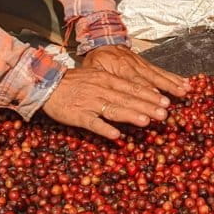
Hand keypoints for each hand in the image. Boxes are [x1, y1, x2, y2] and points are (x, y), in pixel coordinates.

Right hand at [41, 66, 171, 140]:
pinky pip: (93, 123)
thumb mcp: (97, 77)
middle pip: (128, 99)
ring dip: (131, 115)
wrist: (47, 84)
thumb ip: (115, 85)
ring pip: (113, 109)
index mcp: (107, 80)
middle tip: (165, 114)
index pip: (133, 87)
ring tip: (147, 121)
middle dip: (147, 106)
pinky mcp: (78, 115)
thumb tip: (136, 92)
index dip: (150, 95)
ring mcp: (90, 103)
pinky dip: (104, 129)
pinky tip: (116, 136)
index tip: (165, 101)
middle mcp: (101, 90)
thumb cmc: (75, 82)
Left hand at [82, 45, 190, 98]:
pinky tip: (184, 82)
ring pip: (158, 73)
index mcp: (119, 67)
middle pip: (151, 78)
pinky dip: (173, 77)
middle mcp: (133, 64)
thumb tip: (107, 93)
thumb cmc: (96, 59)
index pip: (135, 82)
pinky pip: (160, 70)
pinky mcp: (146, 63)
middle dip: (166, 87)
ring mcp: (141, 63)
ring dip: (173, 82)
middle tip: (179, 95)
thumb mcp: (92, 69)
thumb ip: (100, 80)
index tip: (158, 100)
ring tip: (185, 89)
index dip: (148, 91)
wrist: (103, 40)